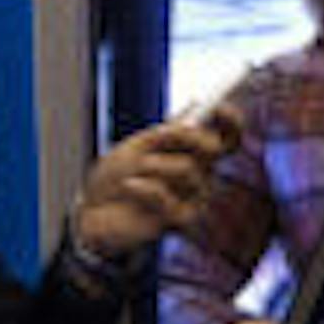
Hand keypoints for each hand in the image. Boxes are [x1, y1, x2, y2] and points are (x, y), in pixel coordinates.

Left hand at [73, 105, 240, 259]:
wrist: (92, 211)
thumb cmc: (116, 179)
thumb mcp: (139, 146)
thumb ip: (170, 131)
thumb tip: (198, 104)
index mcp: (195, 156)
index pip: (228, 138)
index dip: (231, 121)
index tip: (218, 107)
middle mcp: (201, 176)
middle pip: (215, 148)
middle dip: (186, 135)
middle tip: (159, 135)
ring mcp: (195, 199)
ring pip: (187, 168)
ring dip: (150, 164)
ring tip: (130, 173)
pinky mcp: (181, 220)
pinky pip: (166, 194)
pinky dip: (142, 186)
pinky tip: (128, 185)